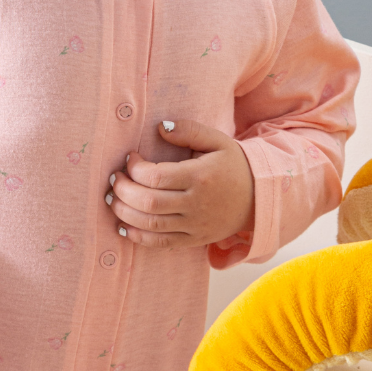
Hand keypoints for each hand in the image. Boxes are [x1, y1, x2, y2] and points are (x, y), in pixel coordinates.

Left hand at [106, 118, 254, 248]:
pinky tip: (123, 227)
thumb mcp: (217, 140)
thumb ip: (188, 130)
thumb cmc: (233, 165)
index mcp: (200, 176)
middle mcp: (196, 204)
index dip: (134, 168)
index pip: (155, 176)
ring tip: (112, 200)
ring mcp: (195, 225)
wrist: (259, 198)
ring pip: (151, 225)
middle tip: (114, 179)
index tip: (130, 158)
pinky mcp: (194, 239)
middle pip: (148, 203)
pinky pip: (161, 244)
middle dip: (123, 190)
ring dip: (124, 213)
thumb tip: (159, 127)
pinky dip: (139, 237)